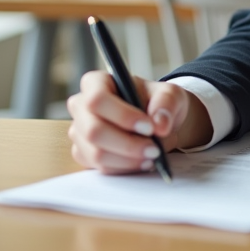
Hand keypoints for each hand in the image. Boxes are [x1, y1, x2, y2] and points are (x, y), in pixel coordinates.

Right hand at [67, 71, 211, 173]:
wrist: (156, 122)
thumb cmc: (158, 102)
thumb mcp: (170, 94)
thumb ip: (166, 103)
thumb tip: (159, 124)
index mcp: (96, 82)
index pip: (97, 99)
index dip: (122, 115)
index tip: (149, 127)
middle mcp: (81, 106)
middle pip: (93, 130)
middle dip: (127, 144)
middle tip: (155, 149)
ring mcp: (80, 132)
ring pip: (96, 153)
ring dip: (128, 159)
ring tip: (152, 156)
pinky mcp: (84, 154)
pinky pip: (100, 167)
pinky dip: (124, 168)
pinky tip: (142, 162)